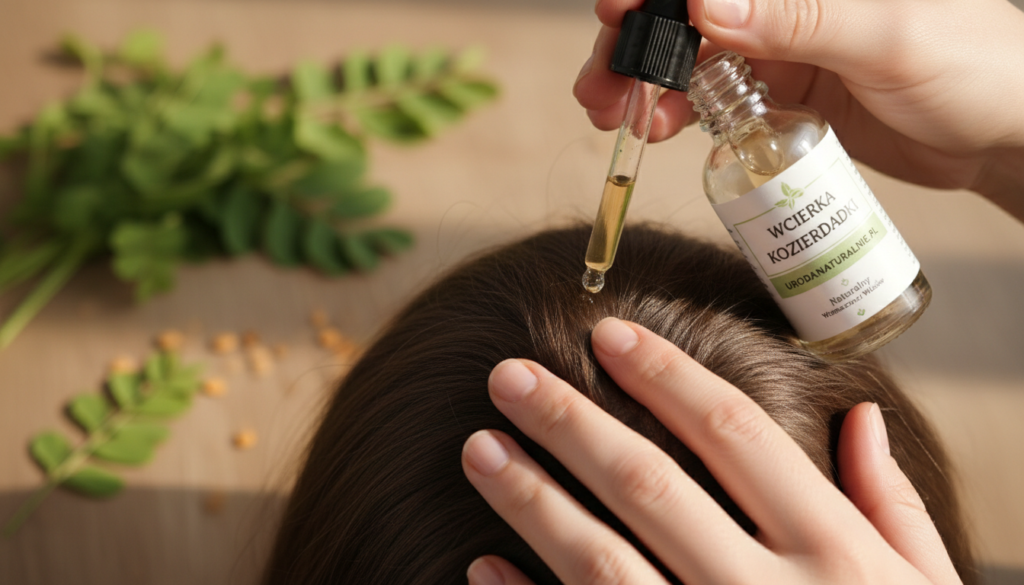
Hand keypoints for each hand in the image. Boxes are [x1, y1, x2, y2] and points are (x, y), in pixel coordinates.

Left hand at [462, 317, 962, 584]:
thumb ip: (891, 505)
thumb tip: (861, 415)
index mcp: (833, 552)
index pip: (735, 435)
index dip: (667, 377)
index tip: (608, 334)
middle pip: (650, 486)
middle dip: (571, 422)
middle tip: (507, 374)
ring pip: (601, 563)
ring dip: (532, 501)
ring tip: (478, 449)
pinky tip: (483, 566)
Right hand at [574, 0, 1023, 219]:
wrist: (1004, 136)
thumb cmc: (974, 67)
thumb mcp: (887, 37)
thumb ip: (800, 16)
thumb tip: (707, 1)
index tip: (615, 14)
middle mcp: (789, 2)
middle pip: (689, 11)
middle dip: (636, 42)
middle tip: (602, 82)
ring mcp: (783, 43)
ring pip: (691, 54)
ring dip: (645, 82)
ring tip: (613, 114)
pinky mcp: (783, 89)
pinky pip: (713, 97)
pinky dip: (677, 112)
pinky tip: (656, 128)